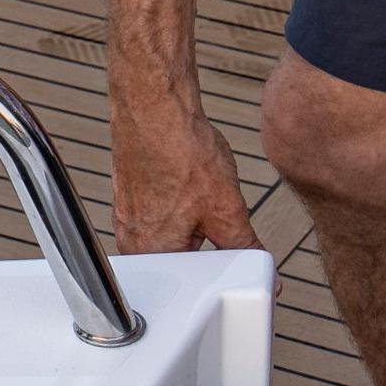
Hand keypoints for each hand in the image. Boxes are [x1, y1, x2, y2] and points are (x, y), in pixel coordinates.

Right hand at [105, 87, 262, 257]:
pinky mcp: (128, 191)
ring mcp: (126, 214)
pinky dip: (177, 195)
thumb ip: (244, 246)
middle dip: (204, 239)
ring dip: (191, 215)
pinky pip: (159, 207)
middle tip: (214, 208)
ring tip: (198, 187)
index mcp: (151, 252)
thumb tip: (259, 264)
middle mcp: (131, 238)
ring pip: (170, 229)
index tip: (229, 246)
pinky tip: (186, 174)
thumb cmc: (179, 151)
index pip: (191, 280)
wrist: (155, 105)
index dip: (219, 264)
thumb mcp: (226, 209)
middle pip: (179, 257)